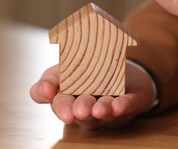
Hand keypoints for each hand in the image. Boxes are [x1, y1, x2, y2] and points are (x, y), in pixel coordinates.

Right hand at [29, 62, 155, 128]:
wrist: (122, 64)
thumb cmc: (89, 71)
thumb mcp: (66, 67)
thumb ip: (52, 77)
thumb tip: (45, 89)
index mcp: (69, 99)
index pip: (57, 102)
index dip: (51, 99)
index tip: (49, 93)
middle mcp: (88, 109)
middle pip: (80, 112)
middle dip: (79, 110)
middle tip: (78, 111)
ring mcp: (110, 107)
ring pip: (104, 113)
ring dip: (101, 110)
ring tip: (98, 110)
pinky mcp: (132, 102)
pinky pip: (128, 105)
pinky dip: (123, 105)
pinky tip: (118, 105)